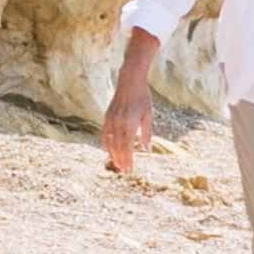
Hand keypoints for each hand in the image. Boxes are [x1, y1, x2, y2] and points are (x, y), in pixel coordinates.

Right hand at [99, 37, 161, 175]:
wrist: (129, 81)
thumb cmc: (142, 98)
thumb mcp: (148, 115)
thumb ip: (147, 133)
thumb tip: (147, 150)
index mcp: (130, 124)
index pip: (128, 147)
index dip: (128, 159)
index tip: (130, 169)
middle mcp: (119, 123)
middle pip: (118, 147)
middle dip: (121, 160)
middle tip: (124, 171)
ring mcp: (111, 120)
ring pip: (109, 142)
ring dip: (113, 154)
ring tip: (117, 164)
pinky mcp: (107, 117)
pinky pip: (104, 134)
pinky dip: (106, 144)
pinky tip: (109, 150)